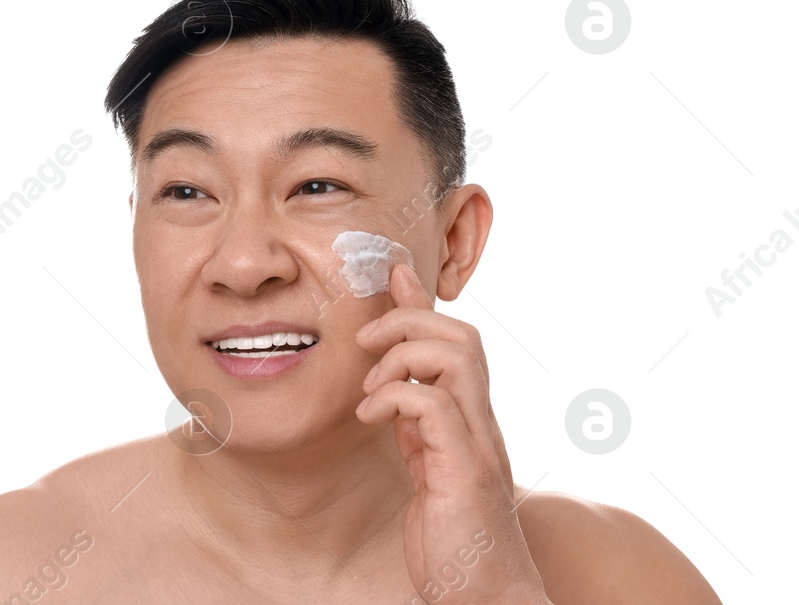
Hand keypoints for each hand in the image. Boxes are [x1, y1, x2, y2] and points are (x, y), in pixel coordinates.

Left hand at [354, 263, 547, 603]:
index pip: (455, 342)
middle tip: (365, 344)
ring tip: (369, 392)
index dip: (422, 303)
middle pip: (462, 335)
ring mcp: (478, 444)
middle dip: (409, 320)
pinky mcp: (465, 470)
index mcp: (469, 419)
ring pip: (455, 356)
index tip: (393, 275)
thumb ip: (414, 424)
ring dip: (400, 357)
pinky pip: (434, 405)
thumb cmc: (454, 537)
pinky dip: (395, 398)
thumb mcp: (425, 466)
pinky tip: (371, 419)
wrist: (482, 594)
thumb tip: (392, 389)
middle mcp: (481, 424)